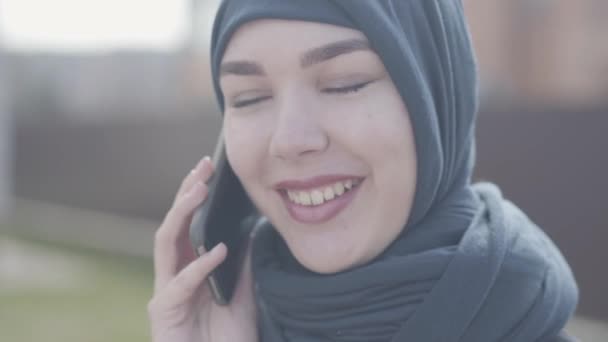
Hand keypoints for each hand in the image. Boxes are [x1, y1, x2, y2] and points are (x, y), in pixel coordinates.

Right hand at [148, 157, 257, 341]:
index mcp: (189, 266)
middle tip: (203, 167)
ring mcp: (165, 291)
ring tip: (200, 191)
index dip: (196, 194)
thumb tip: (254, 228)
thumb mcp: (243, 291)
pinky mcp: (163, 311)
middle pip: (173, 224)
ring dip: (182, 214)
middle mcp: (173, 274)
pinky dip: (200, 265)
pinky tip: (219, 250)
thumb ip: (244, 262)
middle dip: (186, 192)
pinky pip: (180, 282)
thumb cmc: (227, 337)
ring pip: (165, 242)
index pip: (188, 223)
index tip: (212, 168)